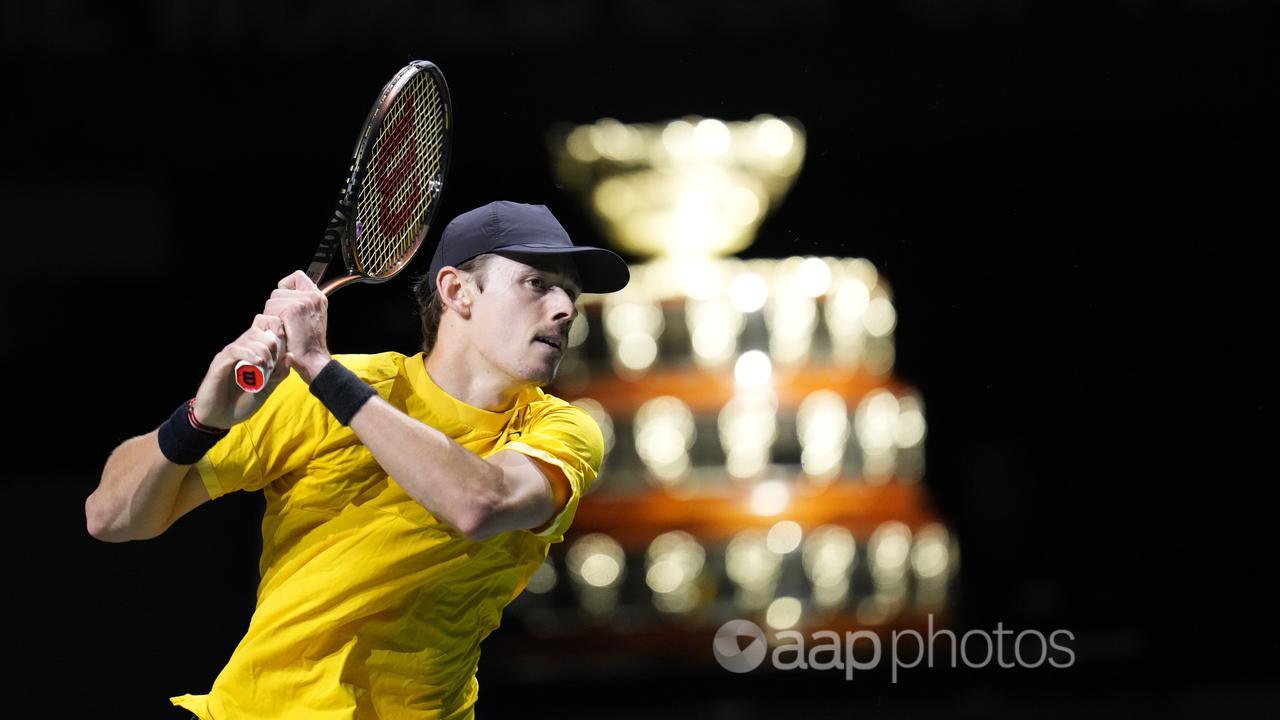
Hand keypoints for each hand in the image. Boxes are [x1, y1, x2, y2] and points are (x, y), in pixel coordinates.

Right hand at [193, 314, 288, 428]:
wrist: (218, 418)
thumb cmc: (241, 403)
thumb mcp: (267, 388)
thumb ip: (279, 374)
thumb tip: (291, 355)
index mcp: (250, 353)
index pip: (261, 328)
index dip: (275, 330)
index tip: (284, 346)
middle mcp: (239, 350)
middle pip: (257, 330)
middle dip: (271, 342)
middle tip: (274, 362)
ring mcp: (229, 356)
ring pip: (248, 338)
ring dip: (263, 349)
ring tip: (267, 366)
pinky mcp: (219, 364)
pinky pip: (234, 350)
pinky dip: (249, 354)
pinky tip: (258, 363)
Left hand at [264, 270, 331, 383]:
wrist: (313, 360)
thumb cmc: (309, 344)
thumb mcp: (312, 318)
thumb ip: (303, 303)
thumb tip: (286, 294)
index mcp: (318, 297)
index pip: (297, 276)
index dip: (287, 286)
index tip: (285, 300)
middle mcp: (313, 296)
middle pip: (279, 290)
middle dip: (276, 306)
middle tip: (285, 323)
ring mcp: (303, 302)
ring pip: (273, 300)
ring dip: (272, 315)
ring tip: (284, 329)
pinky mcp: (293, 310)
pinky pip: (271, 309)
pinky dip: (271, 321)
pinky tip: (281, 332)